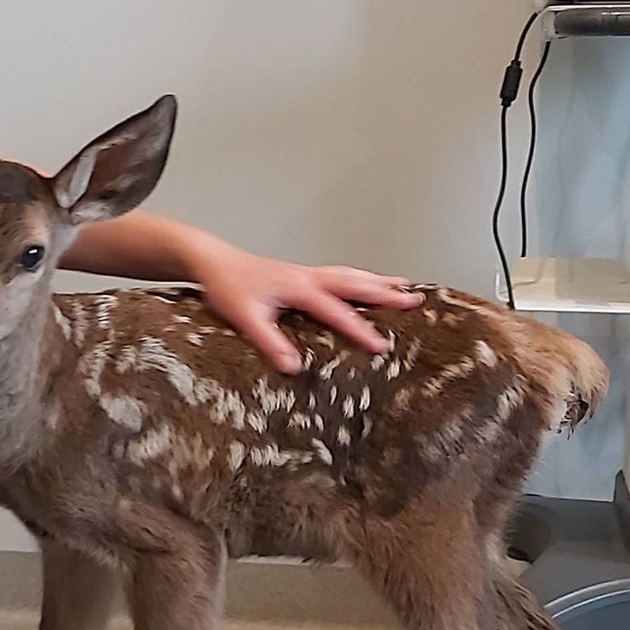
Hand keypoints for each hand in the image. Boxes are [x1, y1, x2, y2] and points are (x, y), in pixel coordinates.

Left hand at [190, 245, 423, 373]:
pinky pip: (340, 274)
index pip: (337, 312)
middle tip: (415, 301)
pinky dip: (360, 277)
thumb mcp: (245, 319)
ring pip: (351, 275)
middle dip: (386, 293)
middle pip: (355, 283)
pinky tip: (367, 283)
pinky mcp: (302, 274)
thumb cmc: (228, 288)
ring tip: (405, 286)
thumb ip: (269, 342)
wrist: (214, 262)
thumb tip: (293, 367)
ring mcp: (307, 273)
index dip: (361, 330)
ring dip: (378, 281)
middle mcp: (309, 277)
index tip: (383, 347)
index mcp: (300, 288)